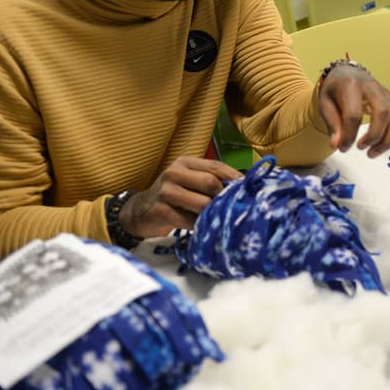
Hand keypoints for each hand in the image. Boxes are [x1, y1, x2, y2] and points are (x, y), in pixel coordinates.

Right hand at [120, 156, 241, 239]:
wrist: (139, 212)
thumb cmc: (172, 196)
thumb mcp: (188, 181)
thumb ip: (210, 180)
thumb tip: (244, 186)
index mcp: (185, 162)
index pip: (216, 166)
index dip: (234, 178)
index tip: (249, 189)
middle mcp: (174, 172)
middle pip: (211, 183)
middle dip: (223, 198)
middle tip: (230, 208)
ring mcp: (166, 191)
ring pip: (202, 203)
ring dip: (212, 214)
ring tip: (216, 219)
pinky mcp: (161, 211)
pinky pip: (189, 220)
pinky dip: (199, 226)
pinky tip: (201, 228)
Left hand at [319, 64, 389, 157]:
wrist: (348, 74)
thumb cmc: (336, 91)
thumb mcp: (325, 104)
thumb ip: (332, 124)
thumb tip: (338, 145)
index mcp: (351, 86)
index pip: (354, 114)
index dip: (349, 135)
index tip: (343, 148)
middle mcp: (372, 88)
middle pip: (381, 114)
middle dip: (373, 137)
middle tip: (360, 148)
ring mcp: (386, 94)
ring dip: (386, 141)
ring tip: (372, 153)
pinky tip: (381, 146)